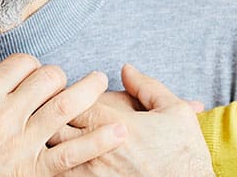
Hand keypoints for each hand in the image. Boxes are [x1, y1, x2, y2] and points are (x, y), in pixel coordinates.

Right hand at [0, 52, 126, 176]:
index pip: (21, 63)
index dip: (29, 64)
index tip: (27, 74)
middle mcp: (5, 116)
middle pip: (47, 79)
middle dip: (56, 75)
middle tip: (58, 82)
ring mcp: (21, 145)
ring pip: (65, 107)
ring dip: (88, 91)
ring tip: (101, 82)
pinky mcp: (30, 172)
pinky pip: (70, 155)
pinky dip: (97, 142)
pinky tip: (118, 131)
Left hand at [58, 64, 214, 176]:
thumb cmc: (184, 154)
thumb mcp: (174, 110)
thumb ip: (146, 86)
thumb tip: (126, 69)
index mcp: (111, 121)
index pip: (69, 99)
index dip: (66, 95)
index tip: (70, 95)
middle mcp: (95, 147)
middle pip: (53, 126)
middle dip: (52, 118)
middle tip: (54, 114)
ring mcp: (90, 173)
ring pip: (51, 154)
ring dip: (52, 144)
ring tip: (53, 139)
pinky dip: (60, 169)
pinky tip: (64, 164)